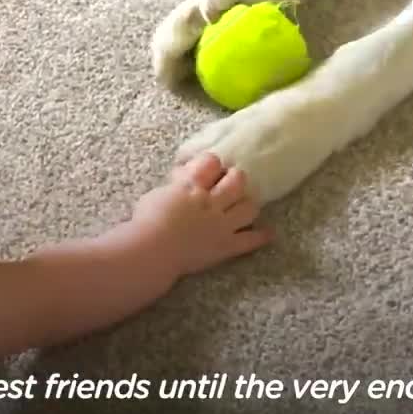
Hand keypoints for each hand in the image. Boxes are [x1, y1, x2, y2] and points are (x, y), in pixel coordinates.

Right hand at [127, 153, 271, 279]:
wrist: (151, 252)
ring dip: (248, 204)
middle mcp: (211, 201)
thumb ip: (173, 186)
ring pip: (249, 207)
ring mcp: (222, 224)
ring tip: (245, 204)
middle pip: (237, 180)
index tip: (209, 166)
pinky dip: (260, 236)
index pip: (211, 162)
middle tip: (232, 182)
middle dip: (236, 178)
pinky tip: (267, 233)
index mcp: (191, 186)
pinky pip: (250, 240)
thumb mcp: (155, 194)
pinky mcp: (226, 246)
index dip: (212, 162)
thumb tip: (180, 180)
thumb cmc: (145, 222)